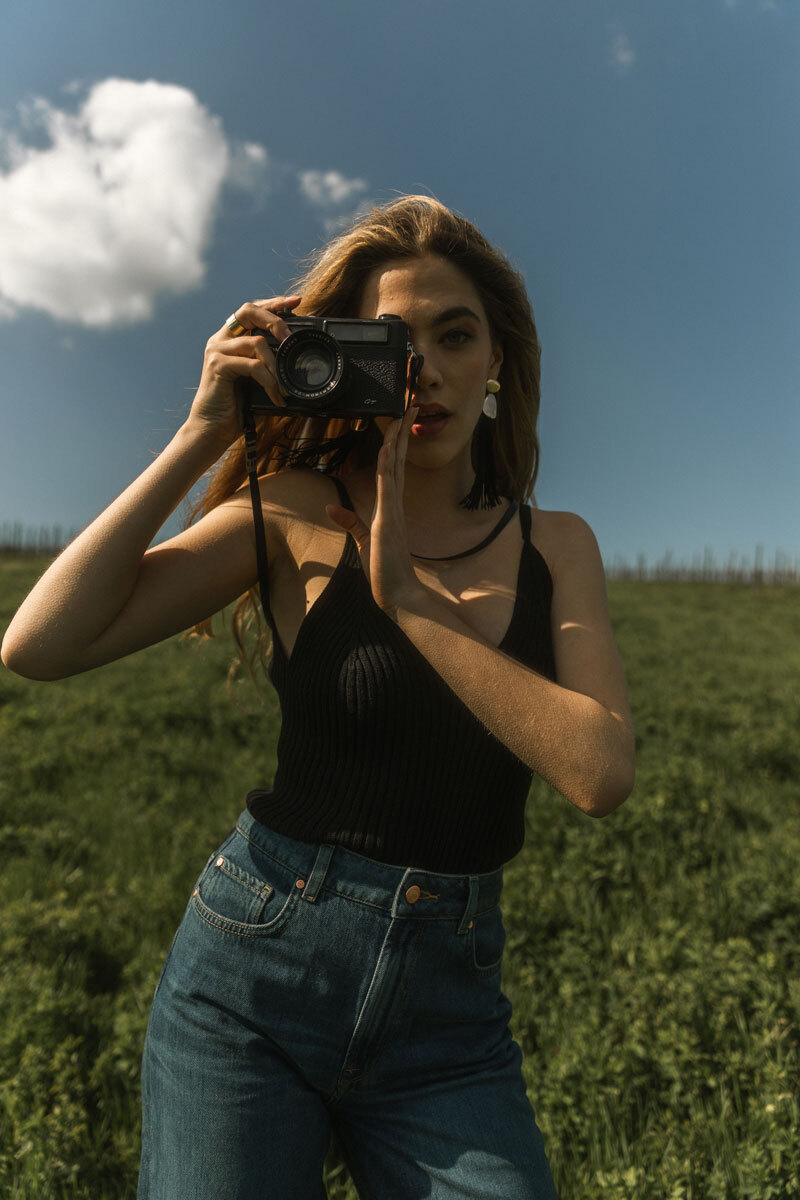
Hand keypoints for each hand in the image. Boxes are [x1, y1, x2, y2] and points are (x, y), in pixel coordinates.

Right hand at [185, 296, 301, 449]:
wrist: (212, 430)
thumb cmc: (235, 408)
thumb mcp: (257, 381)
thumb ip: (269, 365)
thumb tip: (297, 359)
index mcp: (230, 339)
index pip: (251, 310)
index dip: (274, 303)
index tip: (296, 302)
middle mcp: (220, 340)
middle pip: (249, 310)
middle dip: (275, 320)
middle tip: (291, 339)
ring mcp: (217, 350)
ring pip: (256, 343)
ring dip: (277, 366)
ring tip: (285, 387)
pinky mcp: (217, 365)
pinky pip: (253, 365)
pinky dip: (269, 382)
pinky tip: (276, 396)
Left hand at [325, 404, 426, 615]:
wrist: (398, 594)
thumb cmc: (384, 571)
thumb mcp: (363, 540)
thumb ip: (350, 522)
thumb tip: (331, 507)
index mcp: (390, 506)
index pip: (394, 467)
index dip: (397, 443)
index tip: (401, 420)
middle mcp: (394, 503)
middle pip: (399, 459)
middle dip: (403, 431)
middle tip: (410, 404)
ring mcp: (393, 509)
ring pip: (395, 466)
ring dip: (397, 439)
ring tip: (402, 413)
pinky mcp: (387, 520)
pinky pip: (387, 487)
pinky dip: (386, 466)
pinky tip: (386, 447)